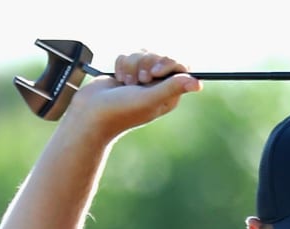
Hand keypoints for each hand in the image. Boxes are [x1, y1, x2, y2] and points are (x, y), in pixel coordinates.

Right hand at [65, 50, 201, 138]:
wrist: (90, 113)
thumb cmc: (121, 111)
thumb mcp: (150, 100)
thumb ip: (172, 88)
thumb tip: (199, 84)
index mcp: (170, 93)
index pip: (180, 66)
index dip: (167, 63)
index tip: (154, 73)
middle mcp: (158, 85)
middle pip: (160, 56)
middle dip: (146, 64)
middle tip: (139, 82)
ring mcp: (142, 78)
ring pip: (143, 53)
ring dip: (131, 65)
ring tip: (126, 83)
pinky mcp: (127, 71)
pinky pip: (127, 55)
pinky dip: (121, 66)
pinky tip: (118, 81)